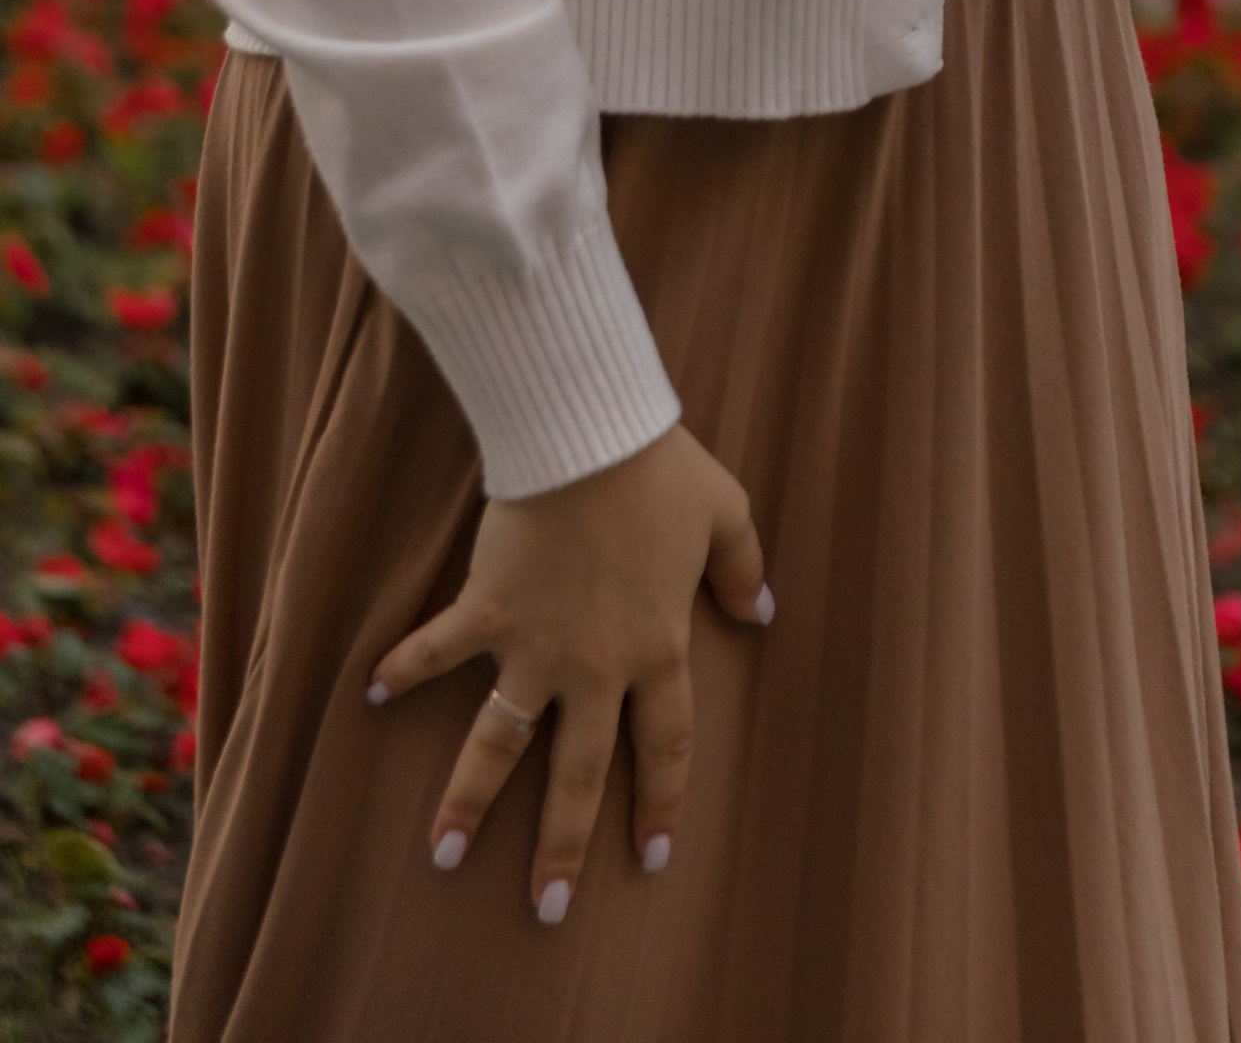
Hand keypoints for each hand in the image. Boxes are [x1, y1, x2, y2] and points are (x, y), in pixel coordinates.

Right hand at [366, 422, 770, 919]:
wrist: (589, 437)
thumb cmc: (661, 471)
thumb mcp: (725, 514)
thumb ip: (743, 569)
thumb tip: (764, 611)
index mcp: (657, 647)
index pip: (666, 744)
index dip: (661, 802)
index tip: (652, 858)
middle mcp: (595, 665)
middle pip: (579, 773)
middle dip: (562, 845)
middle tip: (546, 910)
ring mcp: (534, 645)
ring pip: (500, 742)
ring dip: (469, 799)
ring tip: (443, 855)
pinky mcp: (485, 612)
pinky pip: (438, 651)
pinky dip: (404, 669)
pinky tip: (369, 696)